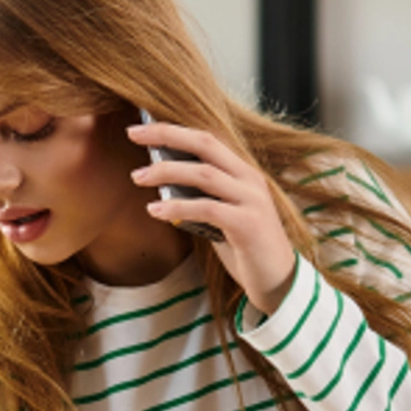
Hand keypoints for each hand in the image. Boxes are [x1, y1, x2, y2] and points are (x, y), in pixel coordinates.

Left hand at [128, 122, 298, 317]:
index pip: (208, 139)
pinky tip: (154, 210)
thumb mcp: (222, 216)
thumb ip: (201, 198)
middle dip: (167, 135)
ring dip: (166, 171)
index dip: (175, 129)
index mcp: (244, 173)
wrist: (279, 282)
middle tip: (132, 134)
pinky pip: (206, 208)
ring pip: (203, 173)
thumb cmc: (246, 249)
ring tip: (137, 176)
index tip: (142, 127)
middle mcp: (250, 179)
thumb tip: (163, 187)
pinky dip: (177, 207)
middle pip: (205, 143)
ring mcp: (251, 200)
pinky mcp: (247, 224)